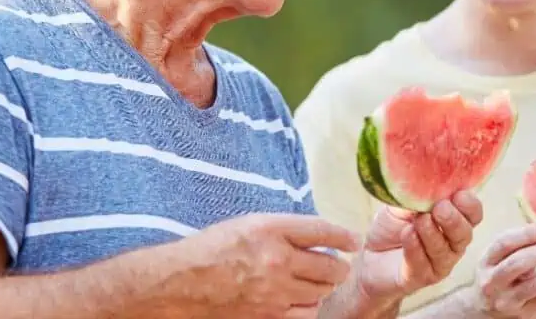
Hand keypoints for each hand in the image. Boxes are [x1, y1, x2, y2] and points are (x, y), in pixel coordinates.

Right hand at [184, 212, 361, 318]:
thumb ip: (281, 229)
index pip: (321, 230)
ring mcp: (275, 291)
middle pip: (330, 266)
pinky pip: (305, 313)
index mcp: (270, 230)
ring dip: (323, 286)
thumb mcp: (246, 224)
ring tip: (316, 281)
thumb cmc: (211, 249)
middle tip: (337, 265)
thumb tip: (313, 236)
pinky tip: (301, 299)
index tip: (352, 241)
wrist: (183, 283)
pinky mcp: (269, 315)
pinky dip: (308, 305)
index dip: (343, 236)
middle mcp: (277, 259)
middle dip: (338, 266)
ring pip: (321, 291)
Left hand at [355, 190, 483, 301]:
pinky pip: (422, 264)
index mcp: (454, 221)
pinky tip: (408, 234)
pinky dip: (415, 247)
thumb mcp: (403, 204)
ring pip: (444, 250)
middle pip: (465, 234)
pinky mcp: (421, 277)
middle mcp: (452, 243)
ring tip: (419, 220)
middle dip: (453, 220)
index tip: (458, 194)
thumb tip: (424, 177)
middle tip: (439, 208)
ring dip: (432, 233)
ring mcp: (439, 263)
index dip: (470, 205)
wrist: (370, 256)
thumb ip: (416, 193)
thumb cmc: (392, 227)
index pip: (473, 214)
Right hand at [466, 223, 535, 317]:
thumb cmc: (500, 277)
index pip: (504, 243)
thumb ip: (518, 246)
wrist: (488, 313)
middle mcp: (492, 282)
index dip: (528, 234)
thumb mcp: (499, 259)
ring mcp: (507, 300)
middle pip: (518, 263)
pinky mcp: (524, 314)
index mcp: (486, 261)